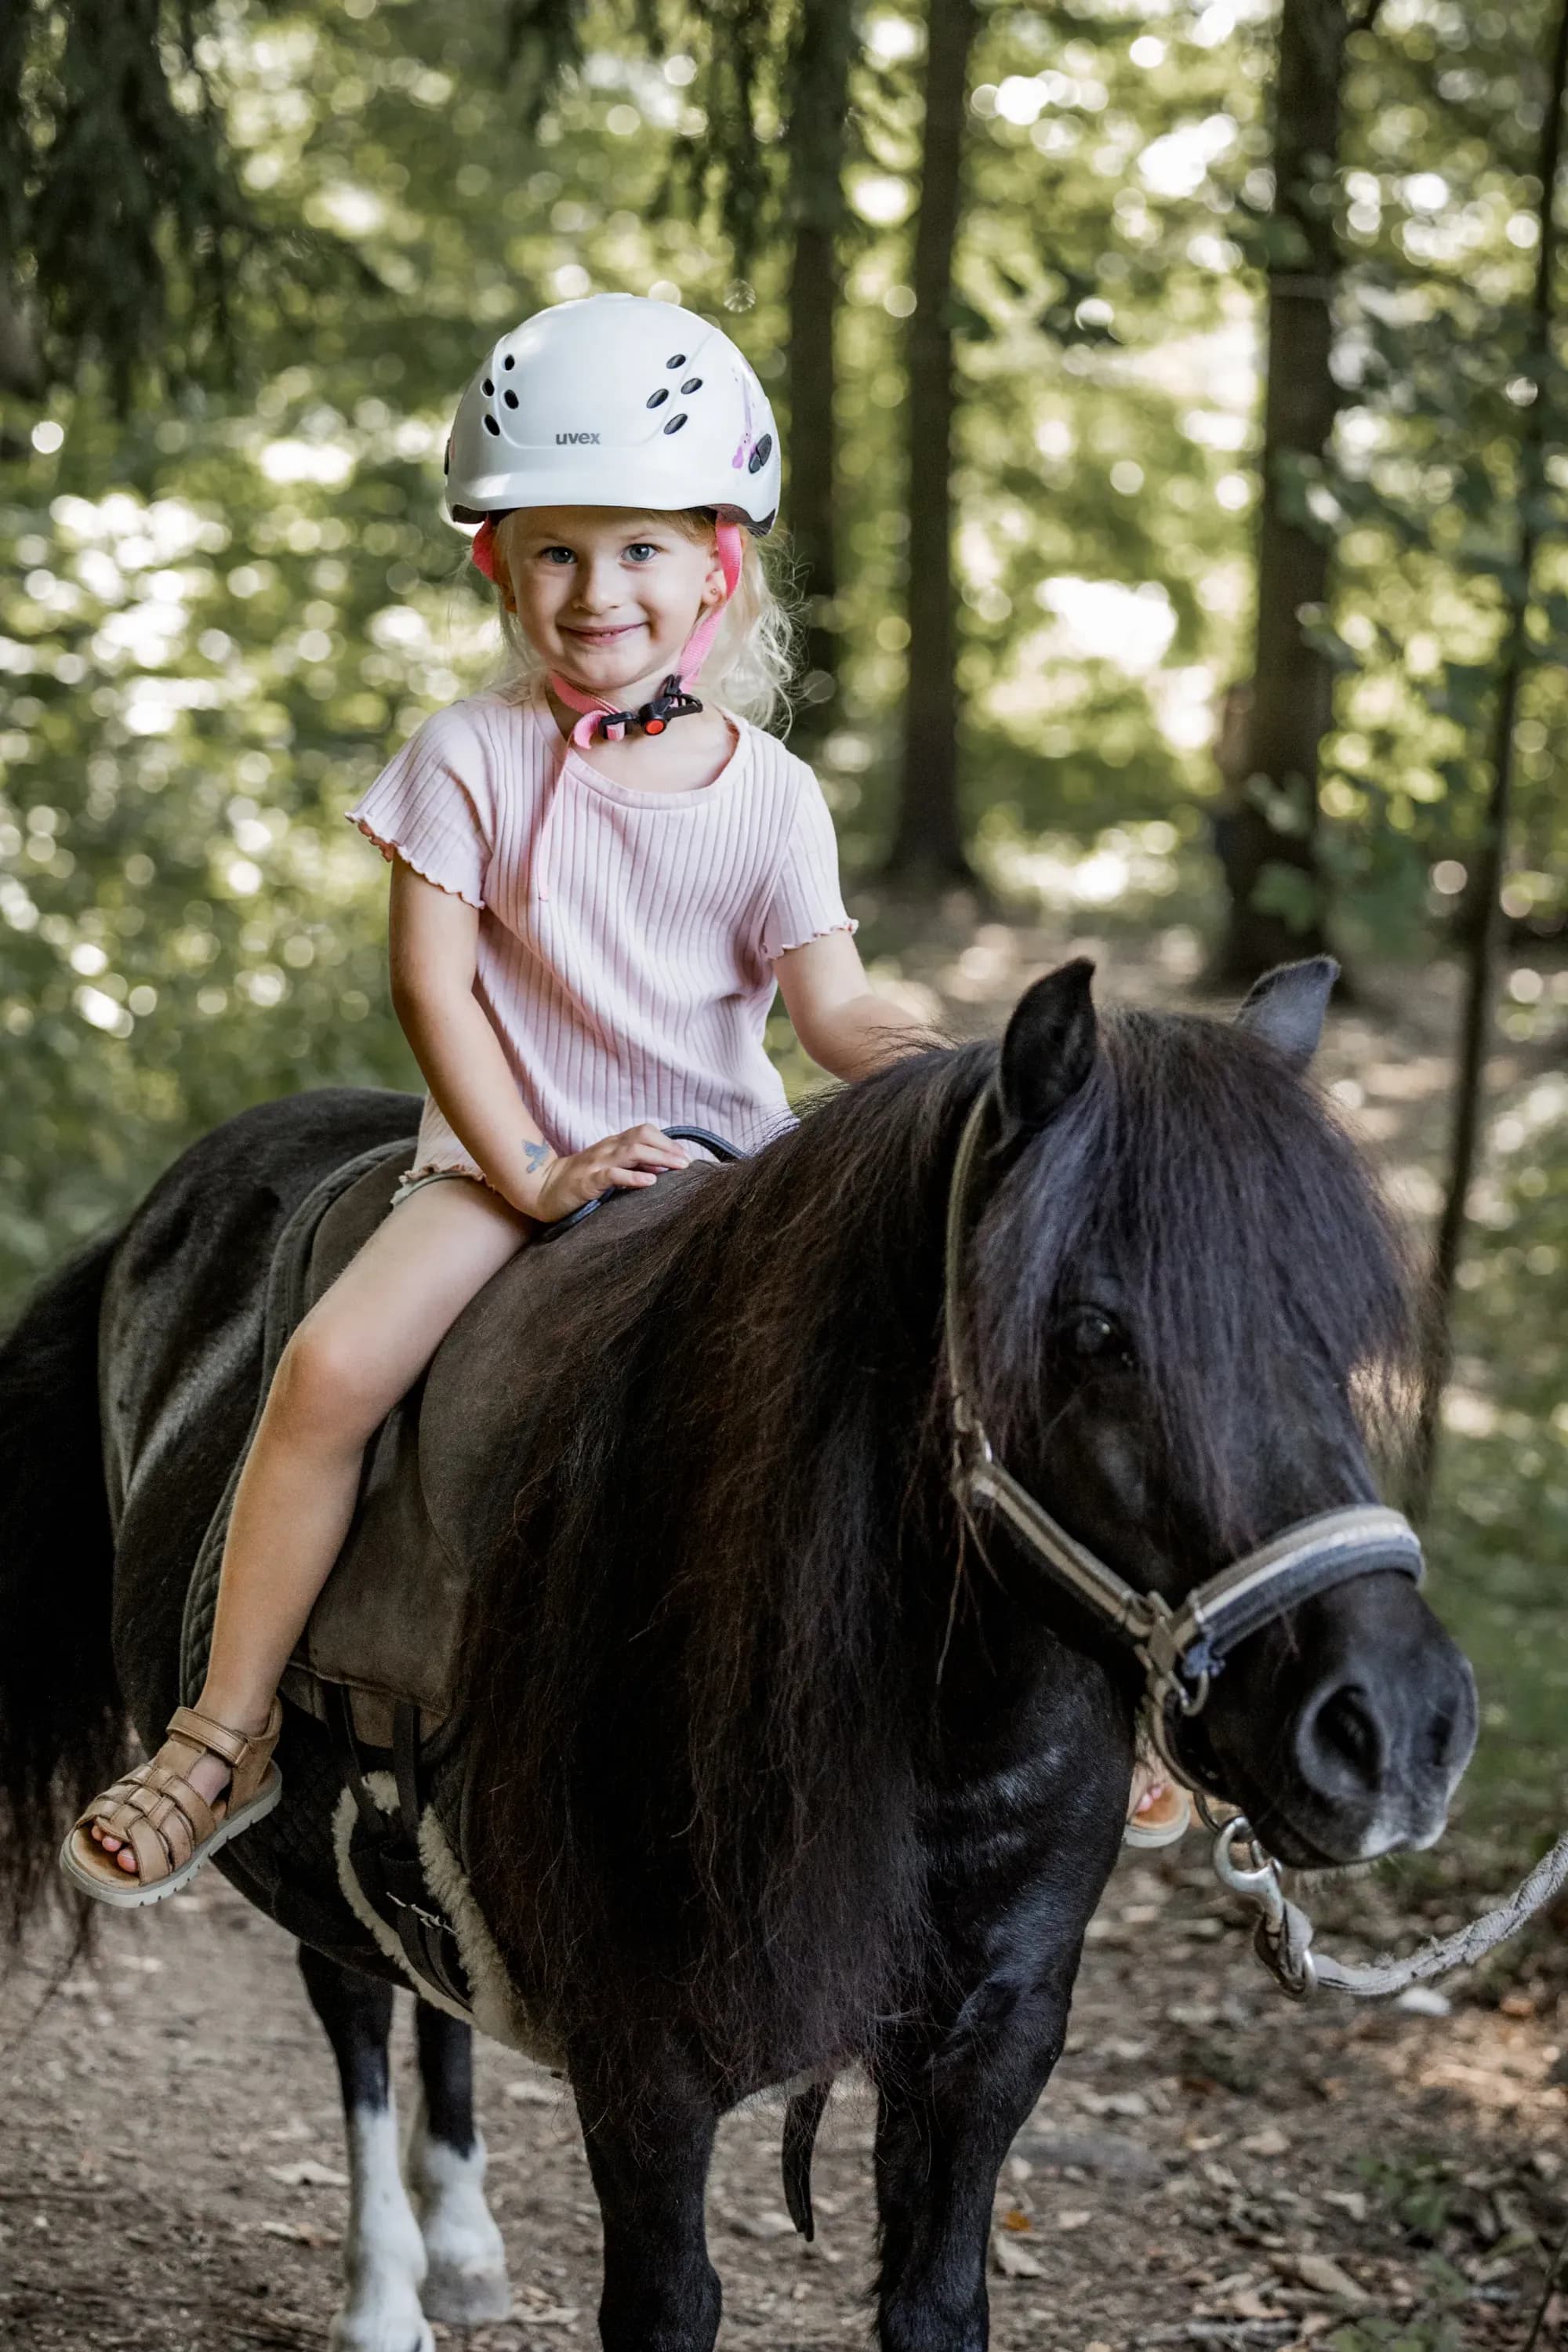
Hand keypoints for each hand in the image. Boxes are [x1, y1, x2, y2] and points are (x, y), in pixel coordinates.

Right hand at [516, 1124, 689, 1221]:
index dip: (667, 1142)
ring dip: (658, 1158)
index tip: (685, 1156)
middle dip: (668, 1148)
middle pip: (642, 1136)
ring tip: (677, 1168)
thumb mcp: (609, 1169)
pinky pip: (612, 1175)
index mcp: (613, 1145)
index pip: (644, 1132)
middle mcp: (607, 1149)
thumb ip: (632, 1166)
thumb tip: (661, 1168)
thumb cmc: (579, 1180)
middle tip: (688, 1162)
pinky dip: (633, 1177)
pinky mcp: (587, 1181)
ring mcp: (597, 1163)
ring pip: (632, 1151)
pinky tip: (650, 1182)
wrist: (543, 1189)